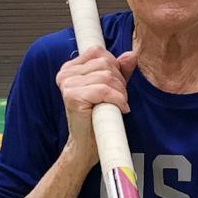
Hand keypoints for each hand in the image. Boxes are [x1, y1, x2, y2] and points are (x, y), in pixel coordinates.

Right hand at [55, 47, 137, 169]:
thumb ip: (120, 70)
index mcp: (70, 68)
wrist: (87, 145)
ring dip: (120, 92)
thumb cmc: (97, 117)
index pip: (98, 52)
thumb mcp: (111, 88)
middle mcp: (65, 74)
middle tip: (119, 98)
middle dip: (119, 81)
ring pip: (106, 76)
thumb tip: (131, 55)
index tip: (117, 84)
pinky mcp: (72, 96)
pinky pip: (104, 90)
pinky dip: (117, 99)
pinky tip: (120, 108)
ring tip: (118, 104)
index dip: (114, 66)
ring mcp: (67, 84)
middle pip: (105, 63)